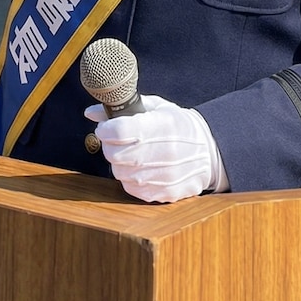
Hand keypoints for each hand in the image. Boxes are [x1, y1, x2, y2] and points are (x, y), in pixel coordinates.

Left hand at [84, 94, 223, 202]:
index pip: (120, 130)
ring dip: (118, 163)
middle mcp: (166, 152)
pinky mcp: (165, 193)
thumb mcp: (157, 107)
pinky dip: (129, 178)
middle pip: (116, 154)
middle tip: (115, 140)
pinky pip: (131, 188)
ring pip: (121, 173)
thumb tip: (91, 112)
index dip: (106, 129)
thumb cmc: (179, 126)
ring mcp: (165, 176)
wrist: (209, 152)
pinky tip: (139, 167)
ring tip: (130, 153)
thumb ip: (124, 108)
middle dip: (109, 146)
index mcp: (163, 125)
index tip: (105, 127)